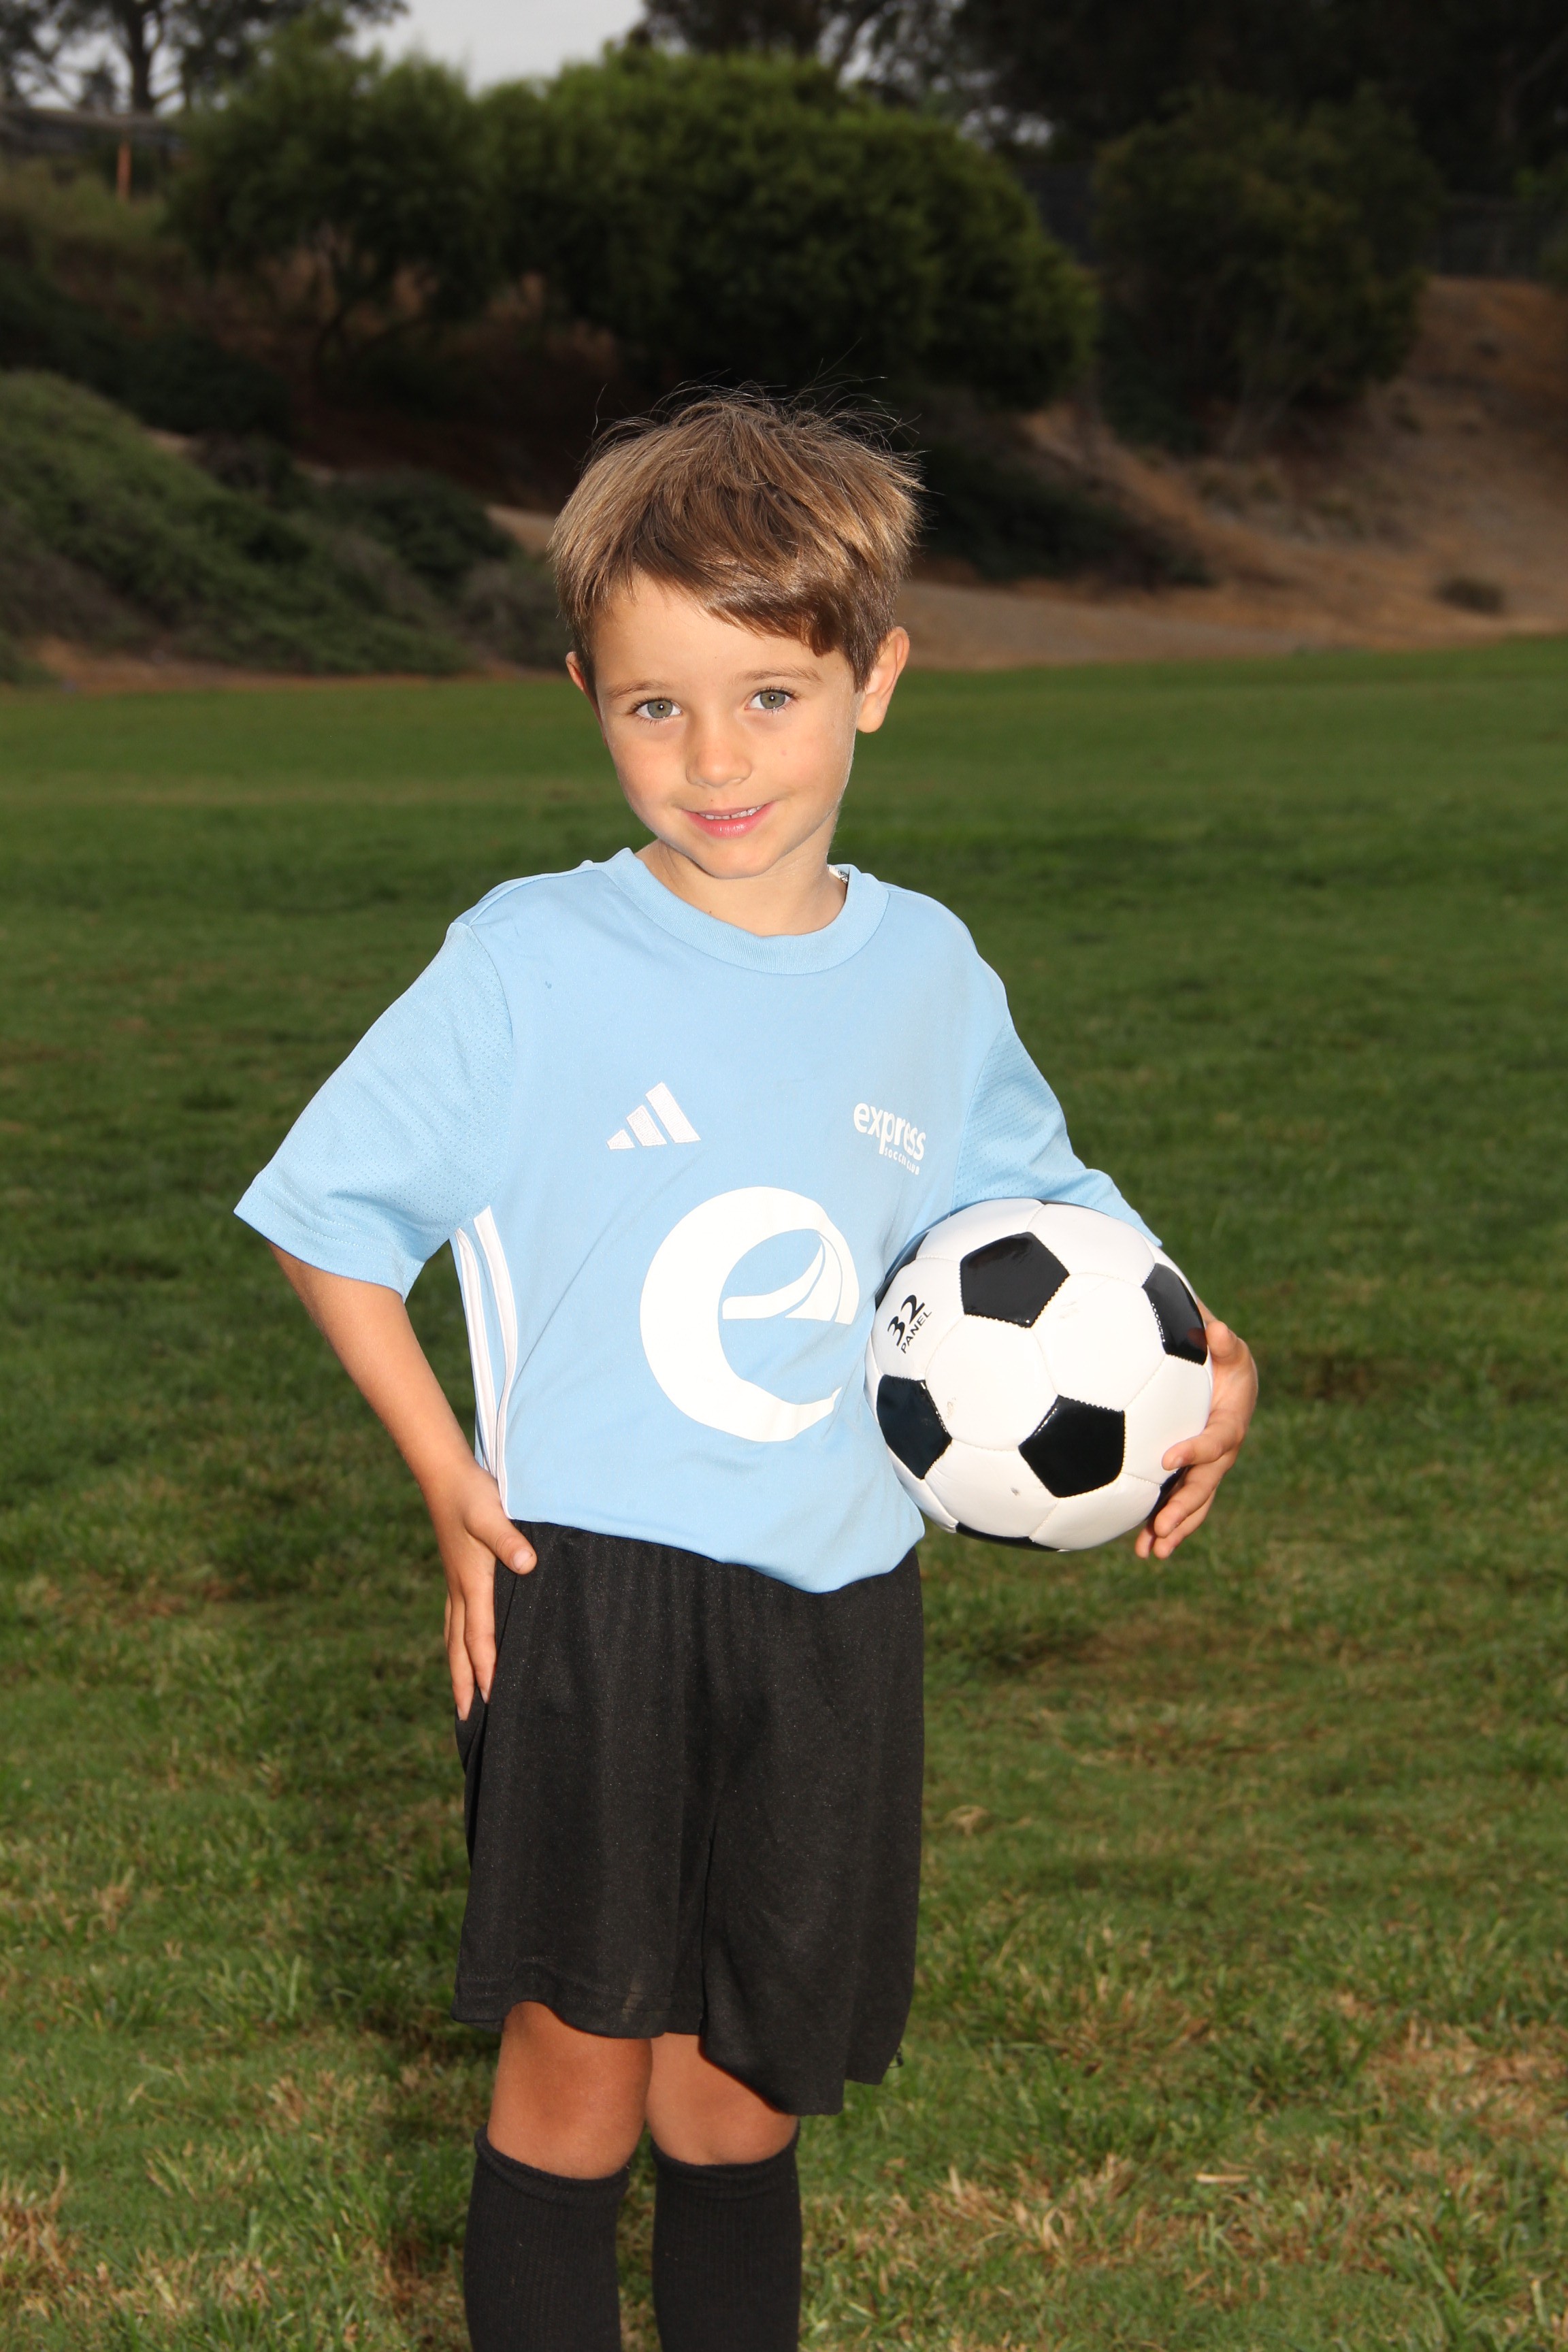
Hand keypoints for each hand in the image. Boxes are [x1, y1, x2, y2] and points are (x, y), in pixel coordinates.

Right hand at [428, 1458, 535, 1717]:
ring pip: (454, 1635)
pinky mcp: (456, 1572)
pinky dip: (458, 1641)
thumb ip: (509, 1540)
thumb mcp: (492, 1513)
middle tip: (467, 1718)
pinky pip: (455, 1618)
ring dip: (458, 1666)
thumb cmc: (472, 1494)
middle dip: (463, 1682)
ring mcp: (455, 1582)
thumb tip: (526, 1565)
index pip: (479, 1636)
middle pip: (459, 1646)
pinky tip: (464, 1644)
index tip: (492, 1700)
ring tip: (463, 1693)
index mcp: (471, 1582)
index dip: (486, 1669)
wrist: (444, 1474)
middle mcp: (460, 1589)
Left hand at [1133, 1311, 1256, 1560]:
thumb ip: (1224, 1342)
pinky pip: (1178, 1503)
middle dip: (1185, 1508)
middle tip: (1163, 1527)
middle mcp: (1221, 1454)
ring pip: (1193, 1504)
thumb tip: (1213, 1328)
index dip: (1196, 1451)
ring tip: (1153, 1553)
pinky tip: (1142, 1548)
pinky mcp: (1190, 1476)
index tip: (1168, 1459)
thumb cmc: (1224, 1360)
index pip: (1216, 1442)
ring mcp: (1206, 1470)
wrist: (1228, 1381)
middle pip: (1205, 1485)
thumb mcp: (1230, 1348)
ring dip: (1175, 1528)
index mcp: (1230, 1423)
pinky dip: (1162, 1526)